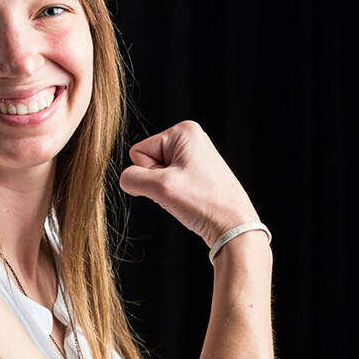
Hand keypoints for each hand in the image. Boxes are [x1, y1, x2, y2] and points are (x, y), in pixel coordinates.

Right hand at [119, 120, 260, 246]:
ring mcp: (194, 155)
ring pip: (157, 173)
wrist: (233, 227)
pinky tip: (190, 199)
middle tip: (181, 191)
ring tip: (187, 196)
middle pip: (148, 160)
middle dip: (158, 181)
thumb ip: (132, 178)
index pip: (139, 151)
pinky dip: (174, 194)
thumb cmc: (205, 203)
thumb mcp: (160, 188)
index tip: (173, 182)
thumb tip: (126, 179)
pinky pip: (169, 181)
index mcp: (184, 131)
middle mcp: (191, 138)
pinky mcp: (197, 172)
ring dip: (165, 189)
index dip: (150, 173)